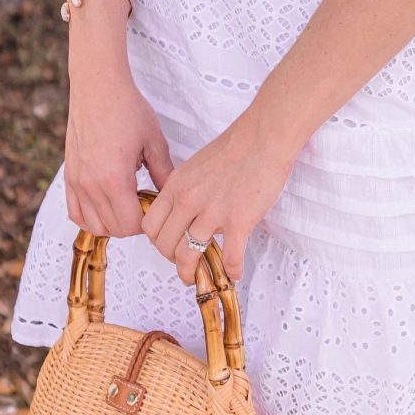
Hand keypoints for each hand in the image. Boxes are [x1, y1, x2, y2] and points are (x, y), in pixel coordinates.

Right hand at [63, 68, 174, 236]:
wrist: (98, 87)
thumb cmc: (127, 108)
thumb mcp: (155, 142)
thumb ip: (164, 174)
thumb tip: (172, 197)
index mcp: (114, 179)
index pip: (130, 225)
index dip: (147, 222)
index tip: (155, 206)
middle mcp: (90, 185)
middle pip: (113, 229)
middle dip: (133, 223)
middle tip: (145, 203)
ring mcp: (77, 181)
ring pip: (93, 225)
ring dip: (113, 222)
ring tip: (128, 203)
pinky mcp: (69, 176)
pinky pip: (75, 213)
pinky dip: (91, 217)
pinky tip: (107, 204)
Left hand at [140, 105, 299, 285]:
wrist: (264, 137)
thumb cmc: (236, 147)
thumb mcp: (196, 165)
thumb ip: (185, 189)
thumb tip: (184, 212)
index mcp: (176, 185)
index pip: (150, 225)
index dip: (156, 241)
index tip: (167, 245)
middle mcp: (189, 200)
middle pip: (165, 245)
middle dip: (172, 260)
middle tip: (183, 264)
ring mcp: (213, 212)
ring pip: (188, 255)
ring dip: (192, 272)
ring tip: (199, 277)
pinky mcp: (239, 221)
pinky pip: (230, 257)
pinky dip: (231, 271)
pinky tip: (235, 273)